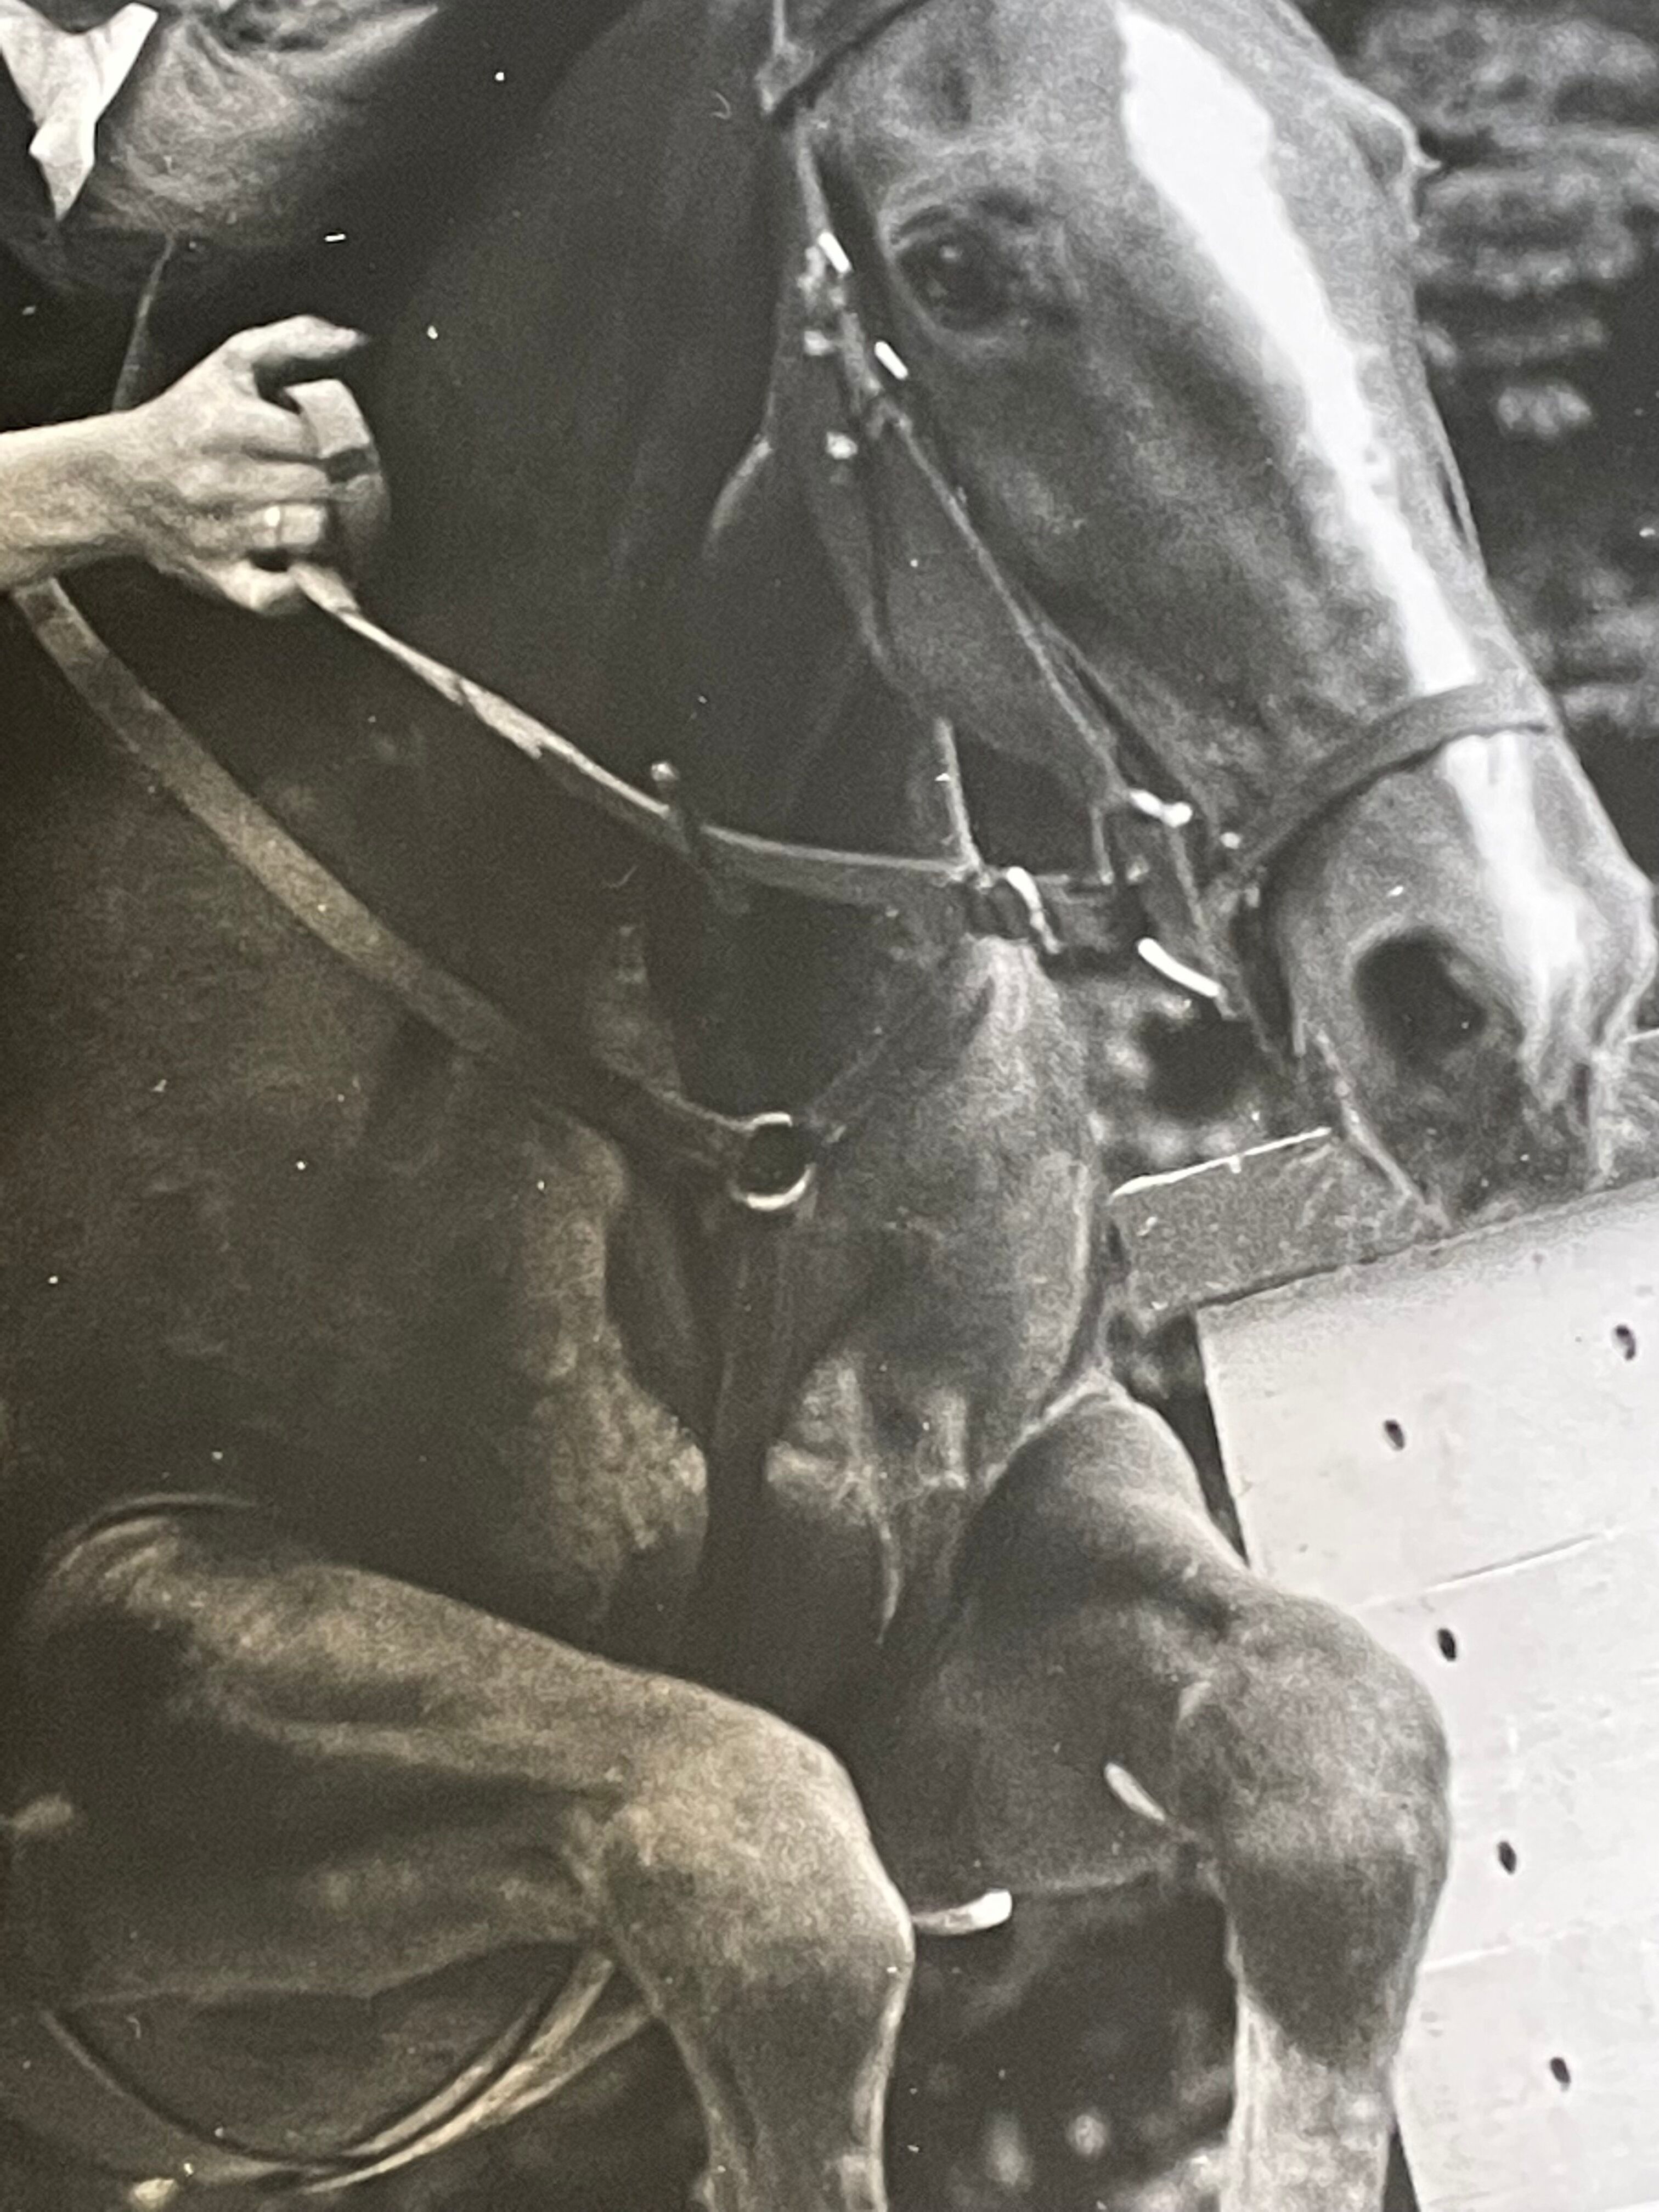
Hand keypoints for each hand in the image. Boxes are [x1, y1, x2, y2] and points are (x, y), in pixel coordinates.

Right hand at [97, 315, 370, 613]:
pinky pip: (278, 595)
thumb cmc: (186, 421)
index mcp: (230, 424)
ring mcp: (222, 533)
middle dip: (346, 487)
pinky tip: (311, 567)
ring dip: (332, 531)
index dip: (348, 445)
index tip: (349, 450)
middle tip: (348, 487)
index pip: (319, 438)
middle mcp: (224, 479)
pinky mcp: (222, 577)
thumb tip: (354, 341)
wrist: (117, 482)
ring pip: (308, 533)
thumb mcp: (231, 364)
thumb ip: (294, 341)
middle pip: (322, 486)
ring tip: (329, 520)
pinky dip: (304, 588)